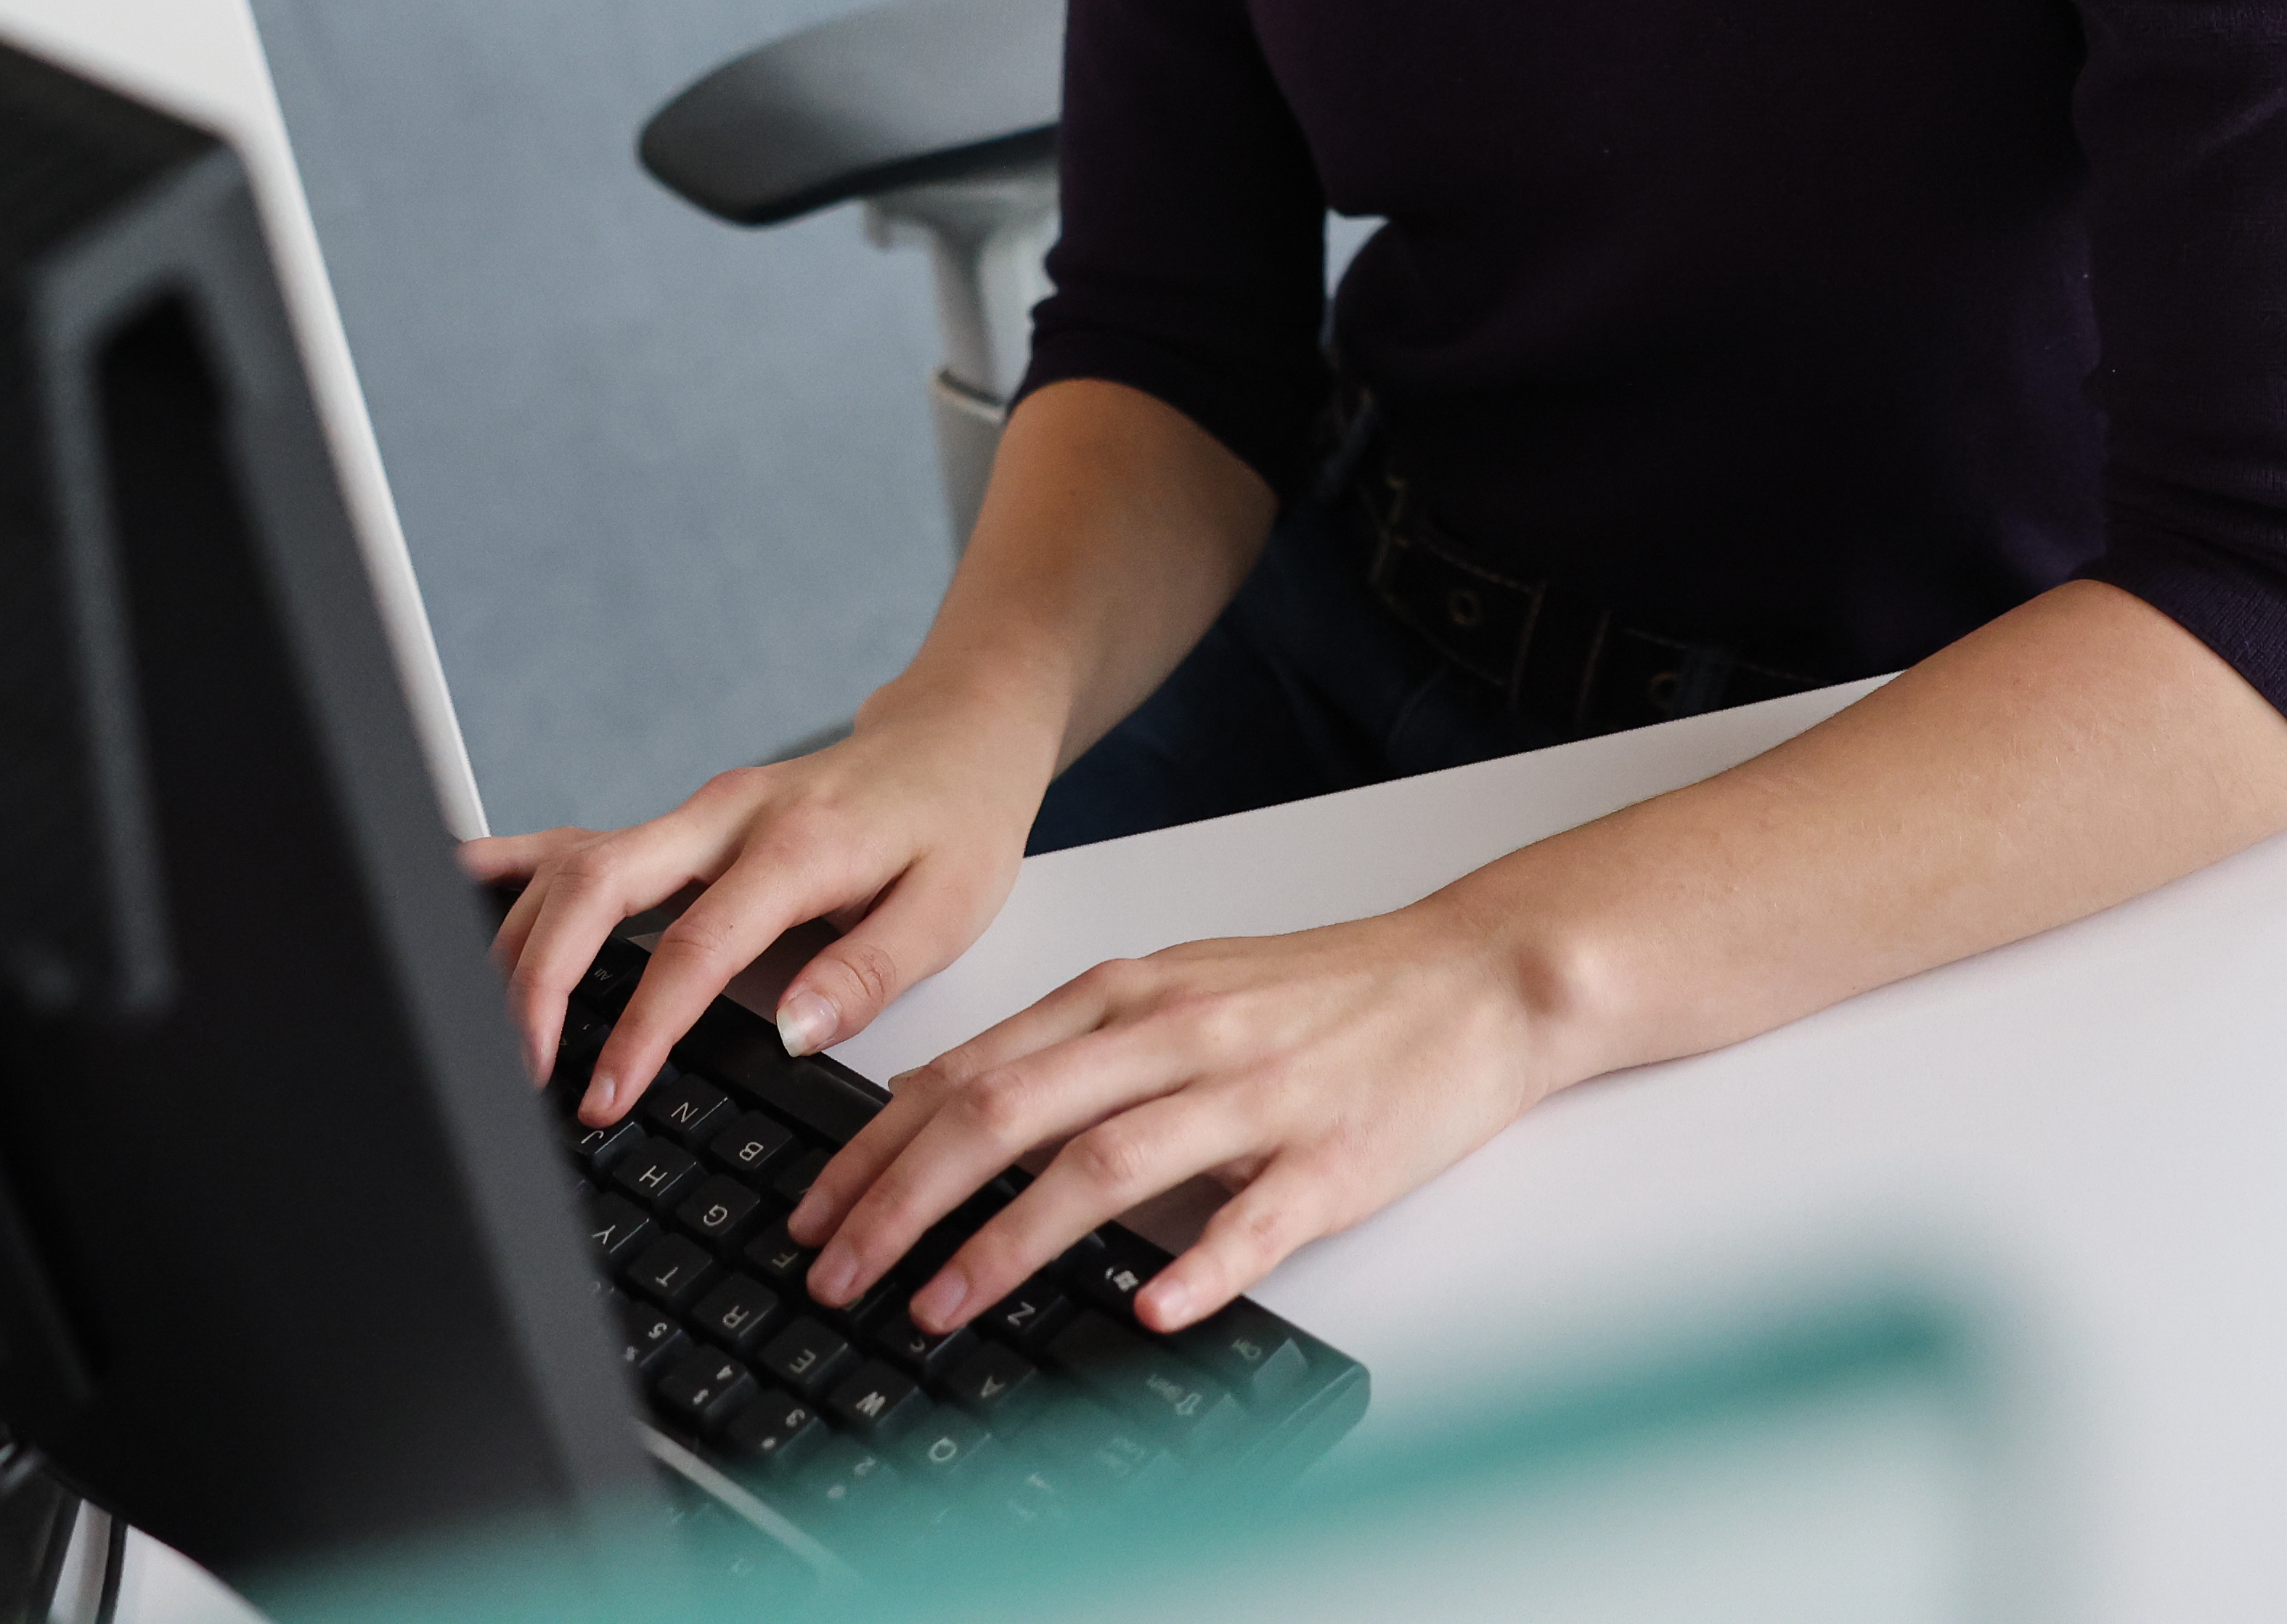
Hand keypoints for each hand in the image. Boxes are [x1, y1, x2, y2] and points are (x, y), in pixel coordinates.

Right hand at [462, 690, 1064, 1129]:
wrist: (953, 739)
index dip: (641, 1026)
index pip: (695, 945)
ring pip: (570, 866)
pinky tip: (453, 898)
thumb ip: (867, 975)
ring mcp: (690, 814)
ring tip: (492, 1031)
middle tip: (523, 1071)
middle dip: (539, 980)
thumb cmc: (955, 824)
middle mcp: (725, 817)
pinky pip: (573, 844)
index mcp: (795, 846)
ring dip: (519, 943)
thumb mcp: (950, 910)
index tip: (606, 1094)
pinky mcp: (676, 825)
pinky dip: (508, 872)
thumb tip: (791, 1030)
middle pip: (595, 887)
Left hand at [784, 899, 1570, 1341]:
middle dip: (902, 1197)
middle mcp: (1173, 1036)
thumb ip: (1067, 1047)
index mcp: (1126, 996)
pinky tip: (1151, 1309)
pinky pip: (1254, 1217)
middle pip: (1006, 1113)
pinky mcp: (1333, 1158)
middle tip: (836, 1267)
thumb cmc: (1322, 994)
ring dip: (1007, 1241)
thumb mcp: (1174, 991)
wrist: (1472, 976)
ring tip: (938, 1304)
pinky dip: (1197, 1265)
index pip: (969, 1071)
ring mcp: (1253, 1097)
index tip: (814, 1209)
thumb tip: (945, 1104)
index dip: (876, 1146)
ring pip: (1104, 1164)